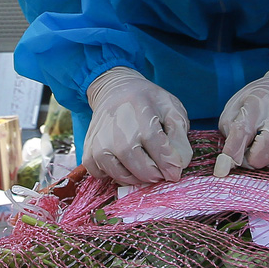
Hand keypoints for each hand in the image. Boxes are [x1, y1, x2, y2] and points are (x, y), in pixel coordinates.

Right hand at [84, 66, 190, 184]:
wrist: (113, 89)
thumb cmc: (146, 101)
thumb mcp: (171, 108)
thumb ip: (179, 136)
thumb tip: (178, 165)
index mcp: (143, 120)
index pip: (162, 155)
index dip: (171, 168)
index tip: (174, 172)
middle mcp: (120, 135)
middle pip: (144, 171)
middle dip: (156, 175)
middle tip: (159, 169)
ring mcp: (101, 145)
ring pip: (124, 177)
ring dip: (137, 177)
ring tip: (142, 165)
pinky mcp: (89, 153)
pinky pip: (103, 176)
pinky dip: (114, 174)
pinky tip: (122, 161)